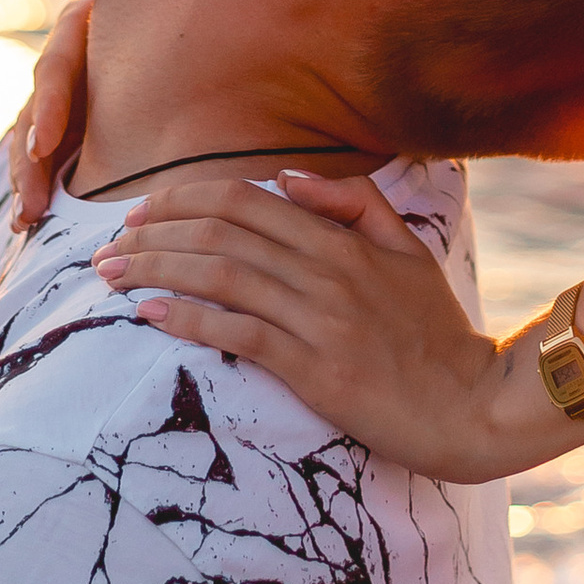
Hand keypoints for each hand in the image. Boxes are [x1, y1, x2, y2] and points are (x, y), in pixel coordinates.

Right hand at [10, 0, 105, 225]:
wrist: (216, 20)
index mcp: (85, 30)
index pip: (57, 68)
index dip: (49, 106)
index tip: (44, 147)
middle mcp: (73, 68)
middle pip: (37, 116)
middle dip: (29, 163)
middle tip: (31, 204)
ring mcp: (75, 103)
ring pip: (37, 146)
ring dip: (27, 183)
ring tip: (25, 221)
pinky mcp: (83, 134)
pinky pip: (57, 166)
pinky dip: (44, 192)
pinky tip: (33, 226)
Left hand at [91, 173, 545, 481]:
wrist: (474, 405)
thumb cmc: (438, 333)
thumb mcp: (407, 251)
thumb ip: (354, 204)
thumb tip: (288, 178)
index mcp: (342, 239)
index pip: (245, 199)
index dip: (185, 198)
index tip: (144, 209)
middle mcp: (325, 270)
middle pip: (220, 231)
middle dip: (154, 231)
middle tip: (110, 243)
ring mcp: (318, 319)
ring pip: (220, 275)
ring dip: (155, 268)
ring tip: (110, 273)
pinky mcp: (313, 369)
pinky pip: (238, 334)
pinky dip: (187, 318)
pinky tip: (148, 314)